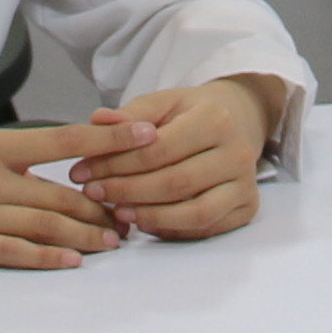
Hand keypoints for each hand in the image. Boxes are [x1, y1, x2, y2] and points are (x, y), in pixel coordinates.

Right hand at [0, 125, 121, 265]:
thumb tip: (38, 165)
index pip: (60, 140)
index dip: (108, 139)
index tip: (146, 135)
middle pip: (61, 194)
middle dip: (103, 205)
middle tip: (135, 212)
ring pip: (43, 225)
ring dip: (85, 235)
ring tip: (115, 241)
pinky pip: (11, 254)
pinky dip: (45, 258)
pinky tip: (71, 262)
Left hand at [63, 75, 281, 238]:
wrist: (237, 121)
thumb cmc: (192, 113)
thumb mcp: (163, 103)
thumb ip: (130, 114)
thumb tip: (98, 121)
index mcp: (215, 119)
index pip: (158, 149)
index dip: (117, 164)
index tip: (84, 172)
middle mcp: (237, 153)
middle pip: (174, 183)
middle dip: (127, 192)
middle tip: (94, 193)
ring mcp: (246, 184)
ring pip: (194, 213)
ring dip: (150, 217)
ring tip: (117, 212)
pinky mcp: (247, 208)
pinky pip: (205, 228)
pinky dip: (171, 229)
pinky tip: (144, 221)